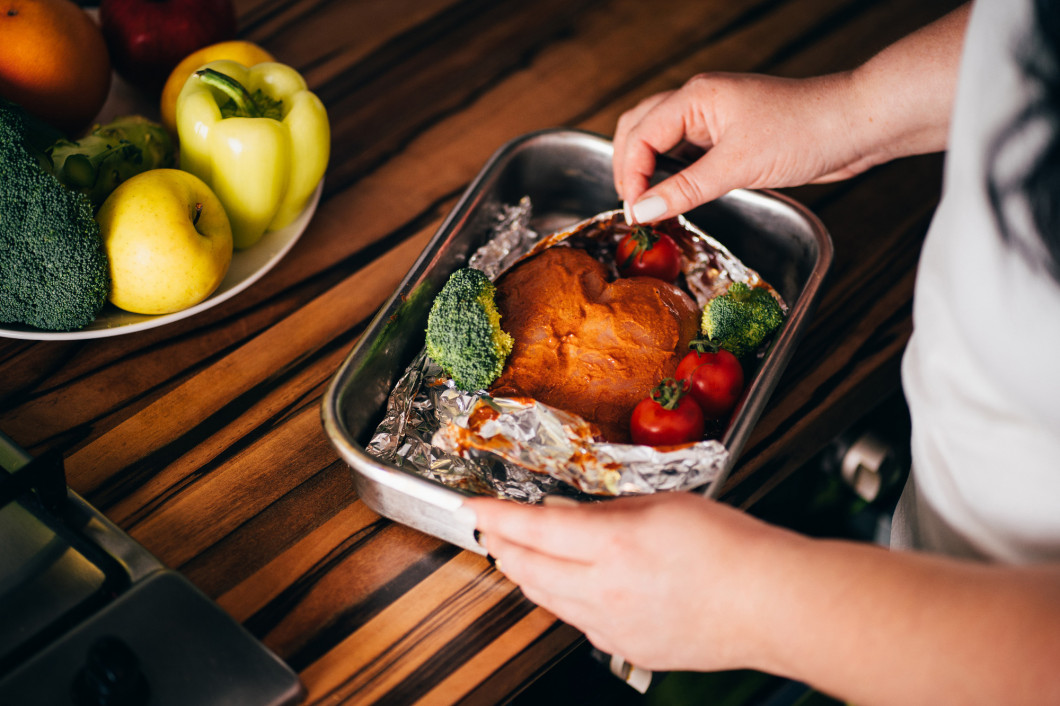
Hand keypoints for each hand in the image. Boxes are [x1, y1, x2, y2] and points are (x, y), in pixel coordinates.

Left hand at [465, 491, 800, 671]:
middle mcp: (606, 590)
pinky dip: (563, 601)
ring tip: (520, 556)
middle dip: (504, 546)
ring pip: (549, 600)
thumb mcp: (664, 504)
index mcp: (614, 545)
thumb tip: (577, 515)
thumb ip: (612, 510)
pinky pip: (579, 623)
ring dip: (528, 575)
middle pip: (530, 569)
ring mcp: (615, 626)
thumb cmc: (732, 549)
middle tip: (493, 529)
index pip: (534, 528)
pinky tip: (569, 589)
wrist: (771, 603)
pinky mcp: (629, 647)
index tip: (473, 507)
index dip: (496, 516)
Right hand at [613, 3, 969, 222]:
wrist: (856, 125)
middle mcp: (699, 103)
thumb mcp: (738, 166)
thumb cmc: (806, 130)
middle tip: (634, 208)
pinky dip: (673, 174)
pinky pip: (687, 153)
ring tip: (650, 205)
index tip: (635, 213)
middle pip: (638, 130)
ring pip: (660, 141)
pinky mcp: (731, 136)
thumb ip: (685, 190)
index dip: (630, 177)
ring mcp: (714, 118)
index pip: (639, 136)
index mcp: (695, 97)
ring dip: (649, 171)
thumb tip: (645, 210)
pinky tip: (676, 196)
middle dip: (628, 168)